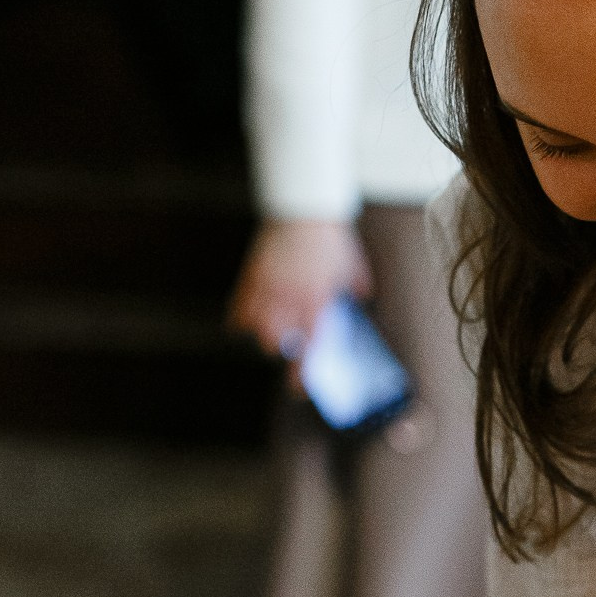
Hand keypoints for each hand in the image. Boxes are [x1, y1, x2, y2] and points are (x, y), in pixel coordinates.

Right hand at [228, 219, 369, 362]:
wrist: (304, 210)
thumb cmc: (331, 239)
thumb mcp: (352, 269)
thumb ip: (355, 291)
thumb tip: (358, 304)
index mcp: (315, 301)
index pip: (307, 348)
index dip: (300, 374)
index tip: (297, 386)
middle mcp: (288, 300)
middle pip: (274, 344)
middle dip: (282, 349)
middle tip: (291, 344)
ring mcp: (266, 289)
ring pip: (253, 329)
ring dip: (263, 334)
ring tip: (272, 330)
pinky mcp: (250, 278)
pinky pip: (237, 310)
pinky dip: (241, 319)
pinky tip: (249, 319)